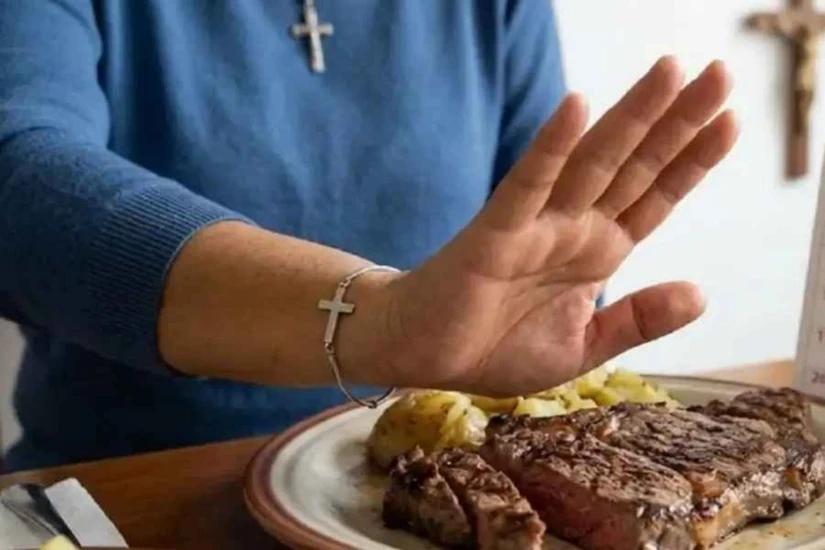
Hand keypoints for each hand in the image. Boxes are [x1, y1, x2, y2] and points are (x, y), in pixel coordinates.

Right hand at [385, 56, 737, 396]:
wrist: (423, 355)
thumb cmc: (493, 347)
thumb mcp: (582, 348)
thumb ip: (637, 320)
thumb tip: (700, 293)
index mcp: (597, 253)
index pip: (654, 198)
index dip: (692, 160)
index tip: (731, 121)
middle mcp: (573, 229)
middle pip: (634, 166)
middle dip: (678, 121)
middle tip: (719, 74)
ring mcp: (535, 226)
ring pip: (591, 163)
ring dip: (631, 118)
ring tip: (671, 73)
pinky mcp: (493, 233)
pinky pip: (527, 185)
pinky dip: (551, 147)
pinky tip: (577, 107)